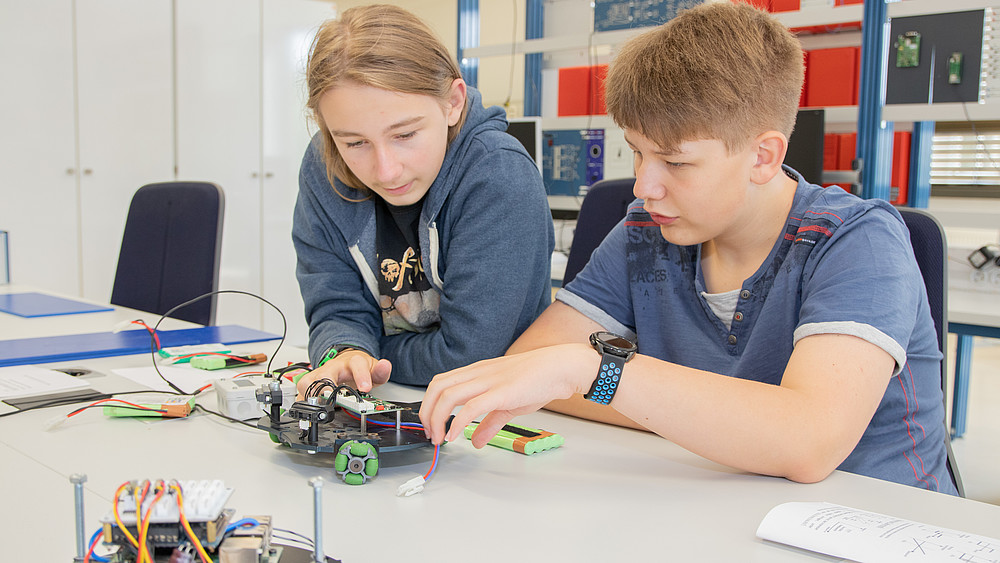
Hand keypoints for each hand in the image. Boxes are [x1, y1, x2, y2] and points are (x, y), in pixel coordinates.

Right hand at [296, 349, 391, 398]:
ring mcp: (319, 375)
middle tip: (331, 398)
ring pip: (306, 382)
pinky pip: (301, 393)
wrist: (346, 362)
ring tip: (319, 407)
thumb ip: (380, 371)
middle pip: (323, 373)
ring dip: (310, 395)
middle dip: (325, 386)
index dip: (361, 376)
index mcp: (351, 363)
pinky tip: (310, 411)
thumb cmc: (358, 368)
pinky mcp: (311, 385)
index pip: (357, 364)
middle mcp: (332, 367)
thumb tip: (386, 365)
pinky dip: (303, 403)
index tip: (365, 387)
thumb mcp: (373, 369)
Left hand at [418, 343, 595, 445]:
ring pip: (448, 395)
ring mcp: (489, 381)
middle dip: (427, 413)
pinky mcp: (502, 391)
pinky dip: (458, 422)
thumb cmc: (537, 380)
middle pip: (437, 388)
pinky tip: (454, 436)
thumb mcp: (508, 404)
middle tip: (430, 435)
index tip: (430, 426)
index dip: (428, 404)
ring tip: (439, 438)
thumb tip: (475, 441)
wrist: (560, 368)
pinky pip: (472, 406)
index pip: (440, 383)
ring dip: (437, 419)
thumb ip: (489, 422)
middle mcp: (478, 373)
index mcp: (477, 372)